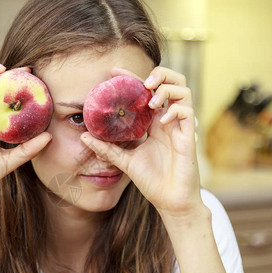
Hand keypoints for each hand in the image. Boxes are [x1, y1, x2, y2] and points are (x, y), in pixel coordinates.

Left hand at [80, 66, 201, 216]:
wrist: (169, 201)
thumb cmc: (151, 180)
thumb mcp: (125, 161)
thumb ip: (107, 148)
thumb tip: (83, 136)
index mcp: (154, 123)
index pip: (146, 92)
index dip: (132, 77)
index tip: (113, 72)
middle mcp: (168, 120)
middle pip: (171, 82)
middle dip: (159, 74)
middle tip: (143, 81)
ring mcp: (179, 126)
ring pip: (183, 90)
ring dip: (167, 89)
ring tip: (152, 100)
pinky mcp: (188, 136)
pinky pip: (187, 112)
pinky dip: (175, 109)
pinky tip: (162, 119)